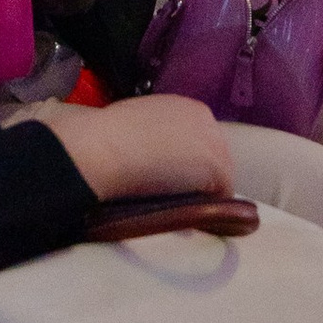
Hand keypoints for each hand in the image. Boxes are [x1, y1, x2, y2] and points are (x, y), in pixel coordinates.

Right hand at [39, 91, 235, 205]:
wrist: (102, 147)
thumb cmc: (103, 135)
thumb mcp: (134, 123)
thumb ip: (155, 134)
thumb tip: (156, 156)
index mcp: (184, 106)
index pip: (199, 139)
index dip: (186, 161)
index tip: (170, 176)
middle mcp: (205, 118)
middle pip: (214, 155)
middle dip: (198, 176)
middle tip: (175, 196)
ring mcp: (214, 141)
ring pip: (219, 176)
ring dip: (202, 192)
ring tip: (179, 208)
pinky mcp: (217, 167)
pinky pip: (220, 196)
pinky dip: (207, 209)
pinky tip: (187, 216)